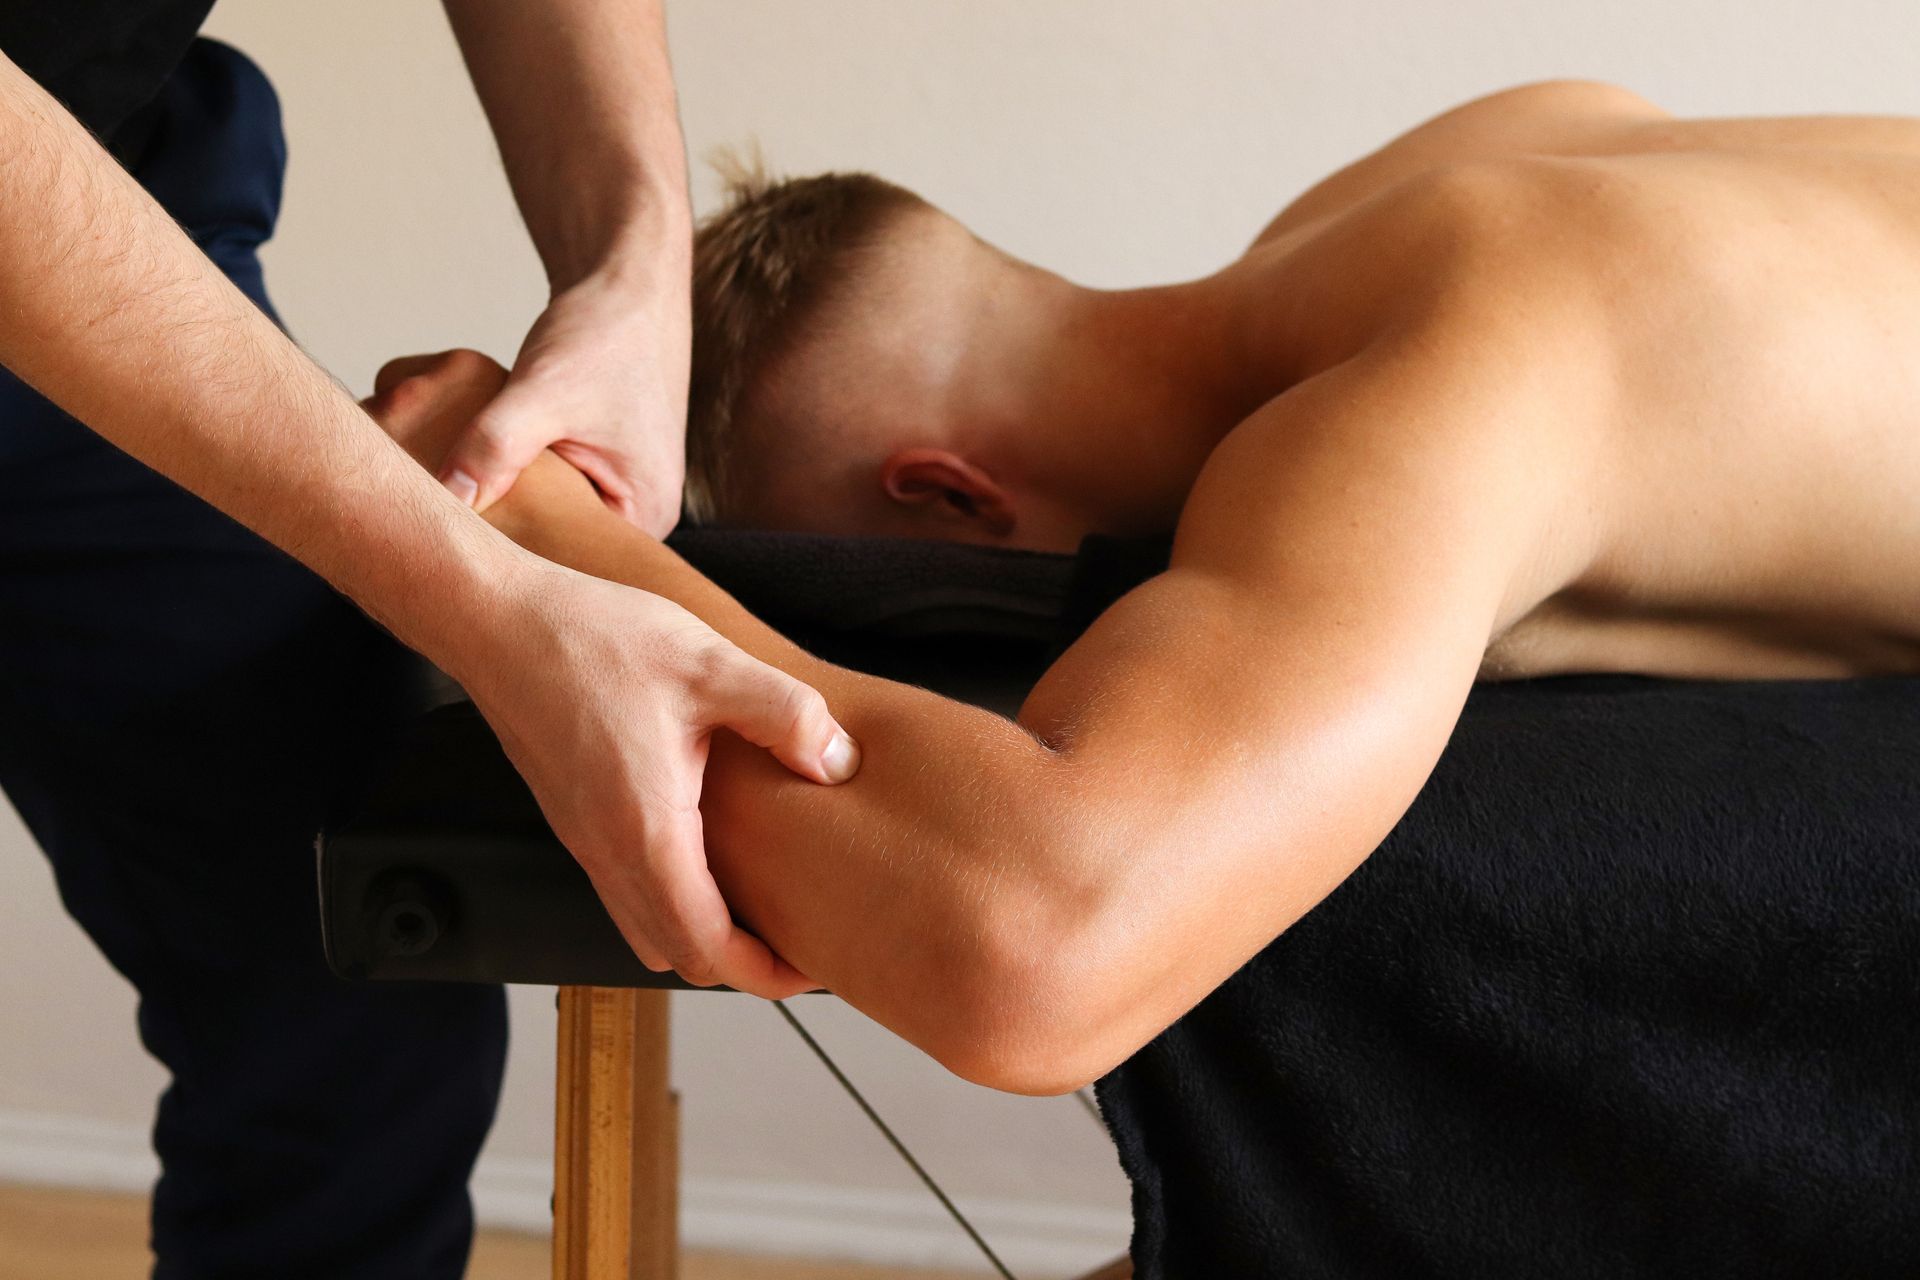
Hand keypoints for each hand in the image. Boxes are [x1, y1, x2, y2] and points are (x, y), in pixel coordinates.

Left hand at [437, 270, 689, 534]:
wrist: (627, 284)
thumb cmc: (603, 333)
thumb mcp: (545, 392)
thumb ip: (493, 446)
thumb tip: (444, 501)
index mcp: (644, 517)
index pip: (573, 565)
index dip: (513, 558)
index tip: (455, 547)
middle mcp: (637, 519)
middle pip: (560, 550)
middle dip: (506, 535)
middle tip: (440, 523)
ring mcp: (618, 496)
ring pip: (547, 521)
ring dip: (505, 508)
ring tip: (453, 497)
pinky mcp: (597, 472)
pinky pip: (546, 495)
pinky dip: (512, 482)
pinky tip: (472, 472)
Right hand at [465, 560, 856, 997]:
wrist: (497, 621)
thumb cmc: (592, 639)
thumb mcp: (711, 664)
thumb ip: (787, 715)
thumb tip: (839, 764)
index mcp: (646, 833)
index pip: (708, 951)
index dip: (767, 974)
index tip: (813, 970)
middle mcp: (607, 854)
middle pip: (678, 955)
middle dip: (743, 965)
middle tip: (801, 942)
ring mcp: (585, 842)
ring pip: (646, 929)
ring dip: (704, 935)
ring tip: (763, 909)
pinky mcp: (575, 819)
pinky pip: (626, 892)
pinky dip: (672, 901)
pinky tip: (708, 855)